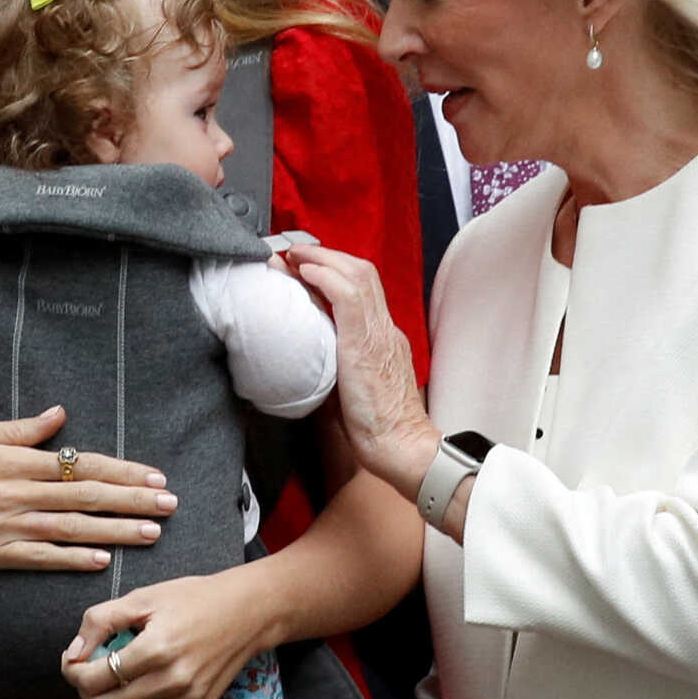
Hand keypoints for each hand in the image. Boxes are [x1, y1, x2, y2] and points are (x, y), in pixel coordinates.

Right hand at [0, 407, 177, 572]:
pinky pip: (39, 558)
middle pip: (85, 497)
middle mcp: (16, 493)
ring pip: (71, 529)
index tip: (155, 477)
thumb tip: (60, 415)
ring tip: (151, 534)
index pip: (81, 466)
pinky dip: (71, 560)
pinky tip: (102, 562)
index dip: (122, 472)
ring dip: (114, 532)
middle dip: (132, 501)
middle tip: (170, 505)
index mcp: (15, 462)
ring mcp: (6, 526)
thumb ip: (21, 429)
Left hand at [59, 570, 274, 698]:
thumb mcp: (143, 598)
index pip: (93, 680)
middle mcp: (172, 682)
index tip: (72, 661)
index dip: (72, 672)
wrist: (249, 612)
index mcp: (155, 650)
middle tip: (90, 671)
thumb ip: (100, 622)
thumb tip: (72, 654)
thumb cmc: (194, 599)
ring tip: (118, 675)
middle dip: (87, 692)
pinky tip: (149, 678)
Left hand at [283, 245, 439, 498]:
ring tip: (294, 253)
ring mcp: (379, 333)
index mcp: (384, 338)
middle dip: (327, 255)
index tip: (307, 266)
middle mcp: (385, 328)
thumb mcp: (354, 388)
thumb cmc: (379, 430)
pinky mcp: (367, 343)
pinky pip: (348, 296)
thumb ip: (337, 368)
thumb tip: (305, 362)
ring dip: (322, 258)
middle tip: (295, 251)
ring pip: (357, 275)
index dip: (335, 270)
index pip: (363, 289)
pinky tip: (305, 271)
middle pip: (362, 272)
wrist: (402, 447)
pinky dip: (325, 277)